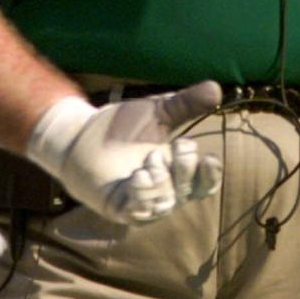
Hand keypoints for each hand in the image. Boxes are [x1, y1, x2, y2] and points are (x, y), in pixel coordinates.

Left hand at [26, 81, 222, 222]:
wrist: (82, 134)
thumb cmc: (123, 126)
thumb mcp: (157, 110)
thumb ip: (185, 103)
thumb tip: (217, 87)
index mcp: (176, 171)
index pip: (204, 184)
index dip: (210, 175)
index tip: (208, 157)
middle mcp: (163, 191)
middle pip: (187, 192)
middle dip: (186, 170)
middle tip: (178, 146)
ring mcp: (141, 202)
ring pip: (164, 204)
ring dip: (162, 181)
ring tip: (150, 159)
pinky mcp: (119, 208)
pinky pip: (138, 210)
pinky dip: (142, 194)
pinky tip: (139, 176)